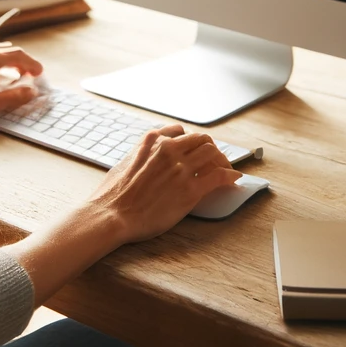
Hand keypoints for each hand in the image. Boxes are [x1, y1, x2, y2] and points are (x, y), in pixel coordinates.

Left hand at [0, 45, 43, 128]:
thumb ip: (10, 98)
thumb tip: (31, 91)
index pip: (15, 54)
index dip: (31, 63)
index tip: (41, 74)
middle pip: (8, 51)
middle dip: (24, 62)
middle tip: (34, 77)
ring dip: (12, 62)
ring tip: (20, 77)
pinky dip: (0, 63)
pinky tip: (0, 75)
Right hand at [88, 124, 240, 242]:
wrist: (112, 214)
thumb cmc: (113, 194)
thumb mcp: (124, 162)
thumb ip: (141, 155)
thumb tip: (146, 159)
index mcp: (151, 141)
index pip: (180, 132)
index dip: (189, 141)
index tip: (194, 150)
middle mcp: (168, 149)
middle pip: (200, 139)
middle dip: (209, 149)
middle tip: (213, 161)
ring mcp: (181, 168)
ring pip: (212, 153)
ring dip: (222, 160)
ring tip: (225, 169)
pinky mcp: (190, 190)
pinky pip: (219, 176)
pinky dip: (230, 176)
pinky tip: (233, 179)